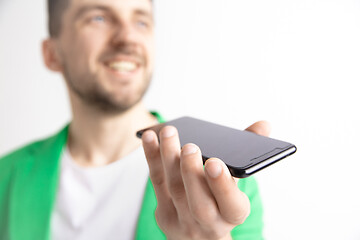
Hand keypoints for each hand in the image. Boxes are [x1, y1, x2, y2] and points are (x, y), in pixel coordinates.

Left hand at [141, 121, 269, 239]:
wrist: (200, 236)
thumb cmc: (221, 202)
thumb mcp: (238, 184)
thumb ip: (248, 154)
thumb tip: (263, 125)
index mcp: (233, 214)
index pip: (231, 205)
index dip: (222, 184)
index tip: (214, 162)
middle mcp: (208, 222)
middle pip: (198, 202)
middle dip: (192, 172)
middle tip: (190, 146)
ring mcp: (183, 219)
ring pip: (174, 189)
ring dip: (169, 158)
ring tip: (169, 133)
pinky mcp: (164, 213)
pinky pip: (157, 183)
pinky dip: (153, 158)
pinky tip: (150, 138)